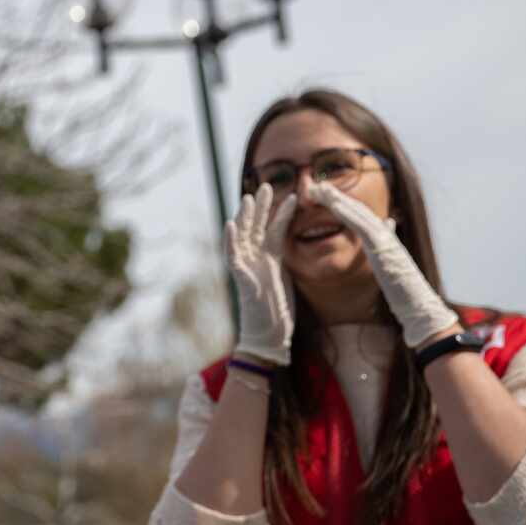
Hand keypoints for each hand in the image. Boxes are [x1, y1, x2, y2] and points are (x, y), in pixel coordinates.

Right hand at [227, 184, 297, 366]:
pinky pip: (233, 258)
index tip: (288, 195)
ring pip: (242, 238)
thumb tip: (295, 249)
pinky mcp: (242, 281)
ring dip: (244, 218)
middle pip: (254, 229)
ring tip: (247, 198)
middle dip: (260, 207)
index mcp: (268, 261)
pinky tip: (229, 225)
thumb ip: (285, 263)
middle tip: (266, 185)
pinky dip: (230, 241)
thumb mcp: (287, 281)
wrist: (269, 338)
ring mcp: (247, 270)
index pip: (271, 231)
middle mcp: (255, 262)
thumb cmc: (278, 314)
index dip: (278, 214)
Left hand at [309, 182, 457, 347]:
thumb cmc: (405, 297)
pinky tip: (333, 204)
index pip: (364, 219)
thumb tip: (388, 231)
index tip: (330, 196)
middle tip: (319, 185)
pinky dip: (347, 213)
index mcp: (387, 242)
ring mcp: (387, 241)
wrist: (420, 310)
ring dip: (338, 199)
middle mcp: (388, 237)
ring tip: (320, 188)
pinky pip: (362, 226)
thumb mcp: (392, 271)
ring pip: (360, 214)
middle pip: (360, 211)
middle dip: (339, 197)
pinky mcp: (383, 249)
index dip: (347, 206)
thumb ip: (386, 252)